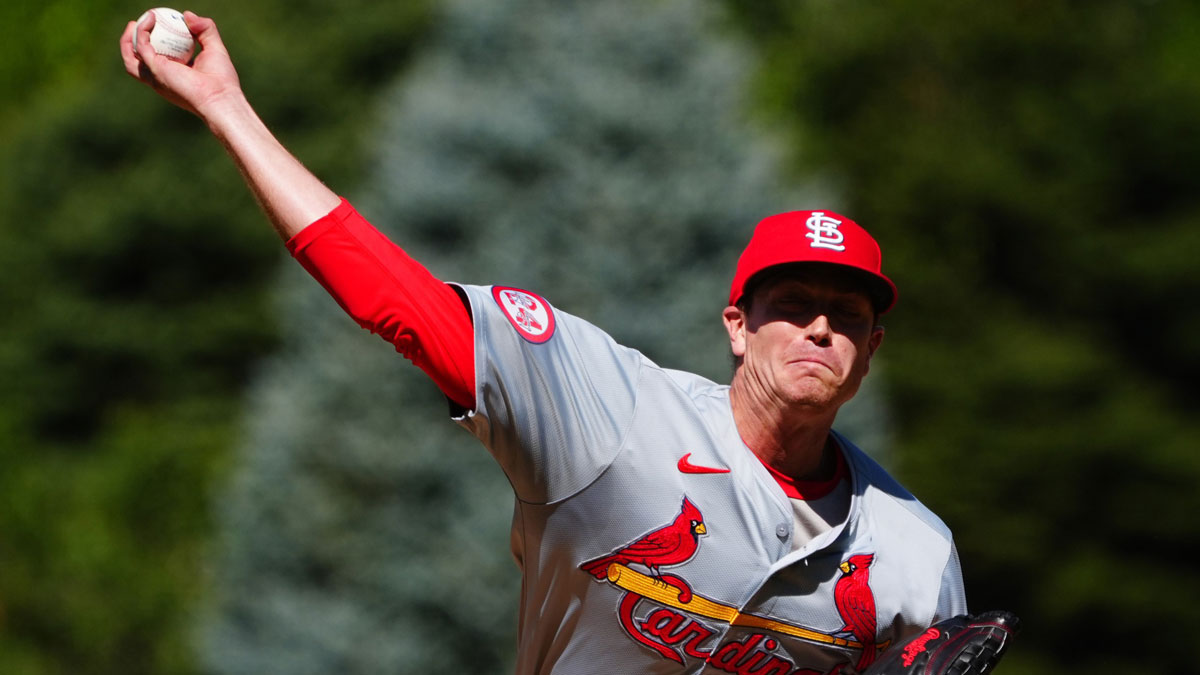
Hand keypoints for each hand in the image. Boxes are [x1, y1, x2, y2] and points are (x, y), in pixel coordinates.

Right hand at [119, 10, 242, 117]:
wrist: (221, 96)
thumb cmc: (221, 80)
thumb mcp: (214, 48)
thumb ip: (205, 30)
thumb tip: (188, 15)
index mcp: (173, 75)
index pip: (156, 59)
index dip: (152, 43)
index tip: (156, 26)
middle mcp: (161, 77)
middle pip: (136, 61)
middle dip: (132, 42)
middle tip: (140, 23)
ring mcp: (156, 75)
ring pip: (131, 57)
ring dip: (128, 39)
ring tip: (136, 22)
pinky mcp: (155, 69)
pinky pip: (141, 46)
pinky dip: (141, 31)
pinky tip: (150, 19)